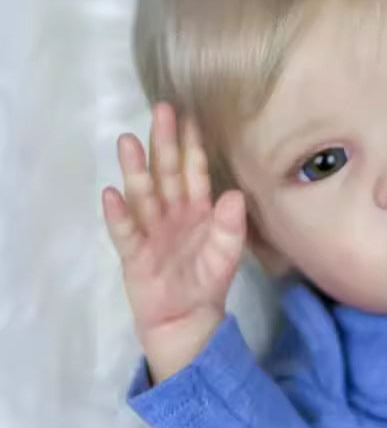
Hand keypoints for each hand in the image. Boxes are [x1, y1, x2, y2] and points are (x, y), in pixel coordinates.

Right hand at [102, 103, 245, 382]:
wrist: (188, 318)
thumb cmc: (208, 278)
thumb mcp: (228, 251)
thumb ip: (231, 224)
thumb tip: (234, 194)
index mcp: (196, 207)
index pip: (194, 170)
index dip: (192, 145)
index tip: (191, 115)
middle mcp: (171, 211)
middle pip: (166, 171)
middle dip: (163, 141)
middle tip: (161, 109)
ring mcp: (151, 229)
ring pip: (143, 193)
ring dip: (135, 168)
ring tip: (127, 141)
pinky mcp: (134, 253)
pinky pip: (125, 231)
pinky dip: (118, 214)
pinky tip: (111, 194)